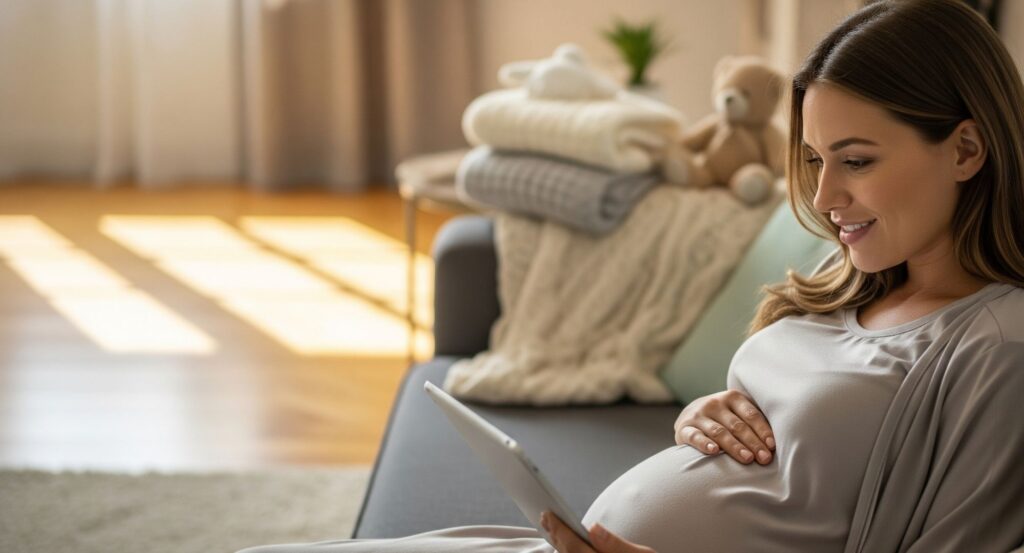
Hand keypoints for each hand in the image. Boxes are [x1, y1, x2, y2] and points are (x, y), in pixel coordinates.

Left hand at [540, 511, 655, 552]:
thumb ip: (617, 545)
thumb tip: (594, 529)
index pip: (573, 547)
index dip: (559, 530)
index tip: (549, 514)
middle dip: (556, 535)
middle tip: (545, 516)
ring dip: (559, 545)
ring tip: (552, 528)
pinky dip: (567, 552)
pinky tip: (565, 545)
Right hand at [673, 389, 774, 464]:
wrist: (690, 416)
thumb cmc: (723, 419)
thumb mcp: (737, 413)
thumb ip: (753, 423)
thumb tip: (776, 444)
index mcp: (732, 397)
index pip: (750, 414)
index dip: (763, 430)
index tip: (772, 446)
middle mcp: (714, 403)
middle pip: (737, 425)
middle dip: (753, 443)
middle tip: (764, 458)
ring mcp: (698, 415)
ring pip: (719, 432)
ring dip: (734, 446)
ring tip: (747, 459)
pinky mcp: (684, 428)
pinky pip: (695, 437)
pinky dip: (704, 444)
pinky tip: (714, 451)